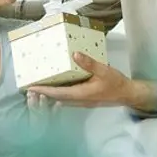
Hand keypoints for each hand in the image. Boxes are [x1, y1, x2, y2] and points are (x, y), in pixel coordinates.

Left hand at [27, 52, 144, 108]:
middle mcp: (79, 100)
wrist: (127, 94)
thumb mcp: (104, 70)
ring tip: (38, 86)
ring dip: (49, 94)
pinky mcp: (83, 100)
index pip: (58, 93)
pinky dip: (58, 93)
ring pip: (60, 99)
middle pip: (56, 98)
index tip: (31, 87)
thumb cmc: (116, 83)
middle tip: (28, 86)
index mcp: (82, 94)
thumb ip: (90, 63)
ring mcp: (81, 102)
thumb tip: (74, 54)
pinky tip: (54, 86)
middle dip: (42, 93)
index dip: (44, 90)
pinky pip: (66, 98)